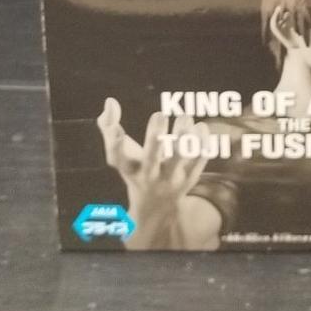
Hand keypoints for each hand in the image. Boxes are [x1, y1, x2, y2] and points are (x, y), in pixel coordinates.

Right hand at [96, 97, 211, 215]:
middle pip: (151, 158)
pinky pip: (197, 161)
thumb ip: (109, 128)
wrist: (156, 208)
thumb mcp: (120, 156)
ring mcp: (170, 179)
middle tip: (159, 114)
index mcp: (129, 168)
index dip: (115, 144)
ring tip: (184, 116)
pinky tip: (201, 126)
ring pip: (178, 159)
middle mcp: (149, 176)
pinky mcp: (189, 179)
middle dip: (154, 137)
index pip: (118, 158)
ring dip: (182, 138)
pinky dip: (201, 143)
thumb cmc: (136, 171)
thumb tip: (110, 101)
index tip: (118, 129)